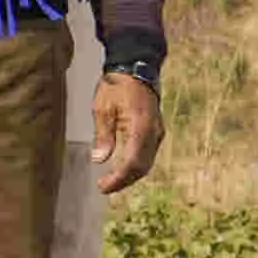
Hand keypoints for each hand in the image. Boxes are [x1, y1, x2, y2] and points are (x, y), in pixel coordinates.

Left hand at [94, 71, 165, 195]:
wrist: (135, 70)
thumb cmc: (116, 87)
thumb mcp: (102, 108)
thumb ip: (103, 135)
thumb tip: (99, 159)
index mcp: (141, 127)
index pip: (132, 161)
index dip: (119, 178)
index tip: (103, 186)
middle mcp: (154, 133)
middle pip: (142, 166)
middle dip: (124, 180)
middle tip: (104, 187)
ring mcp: (157, 133)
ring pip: (147, 163)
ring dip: (130, 175)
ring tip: (110, 182)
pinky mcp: (156, 132)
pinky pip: (148, 155)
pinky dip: (136, 165)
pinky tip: (122, 169)